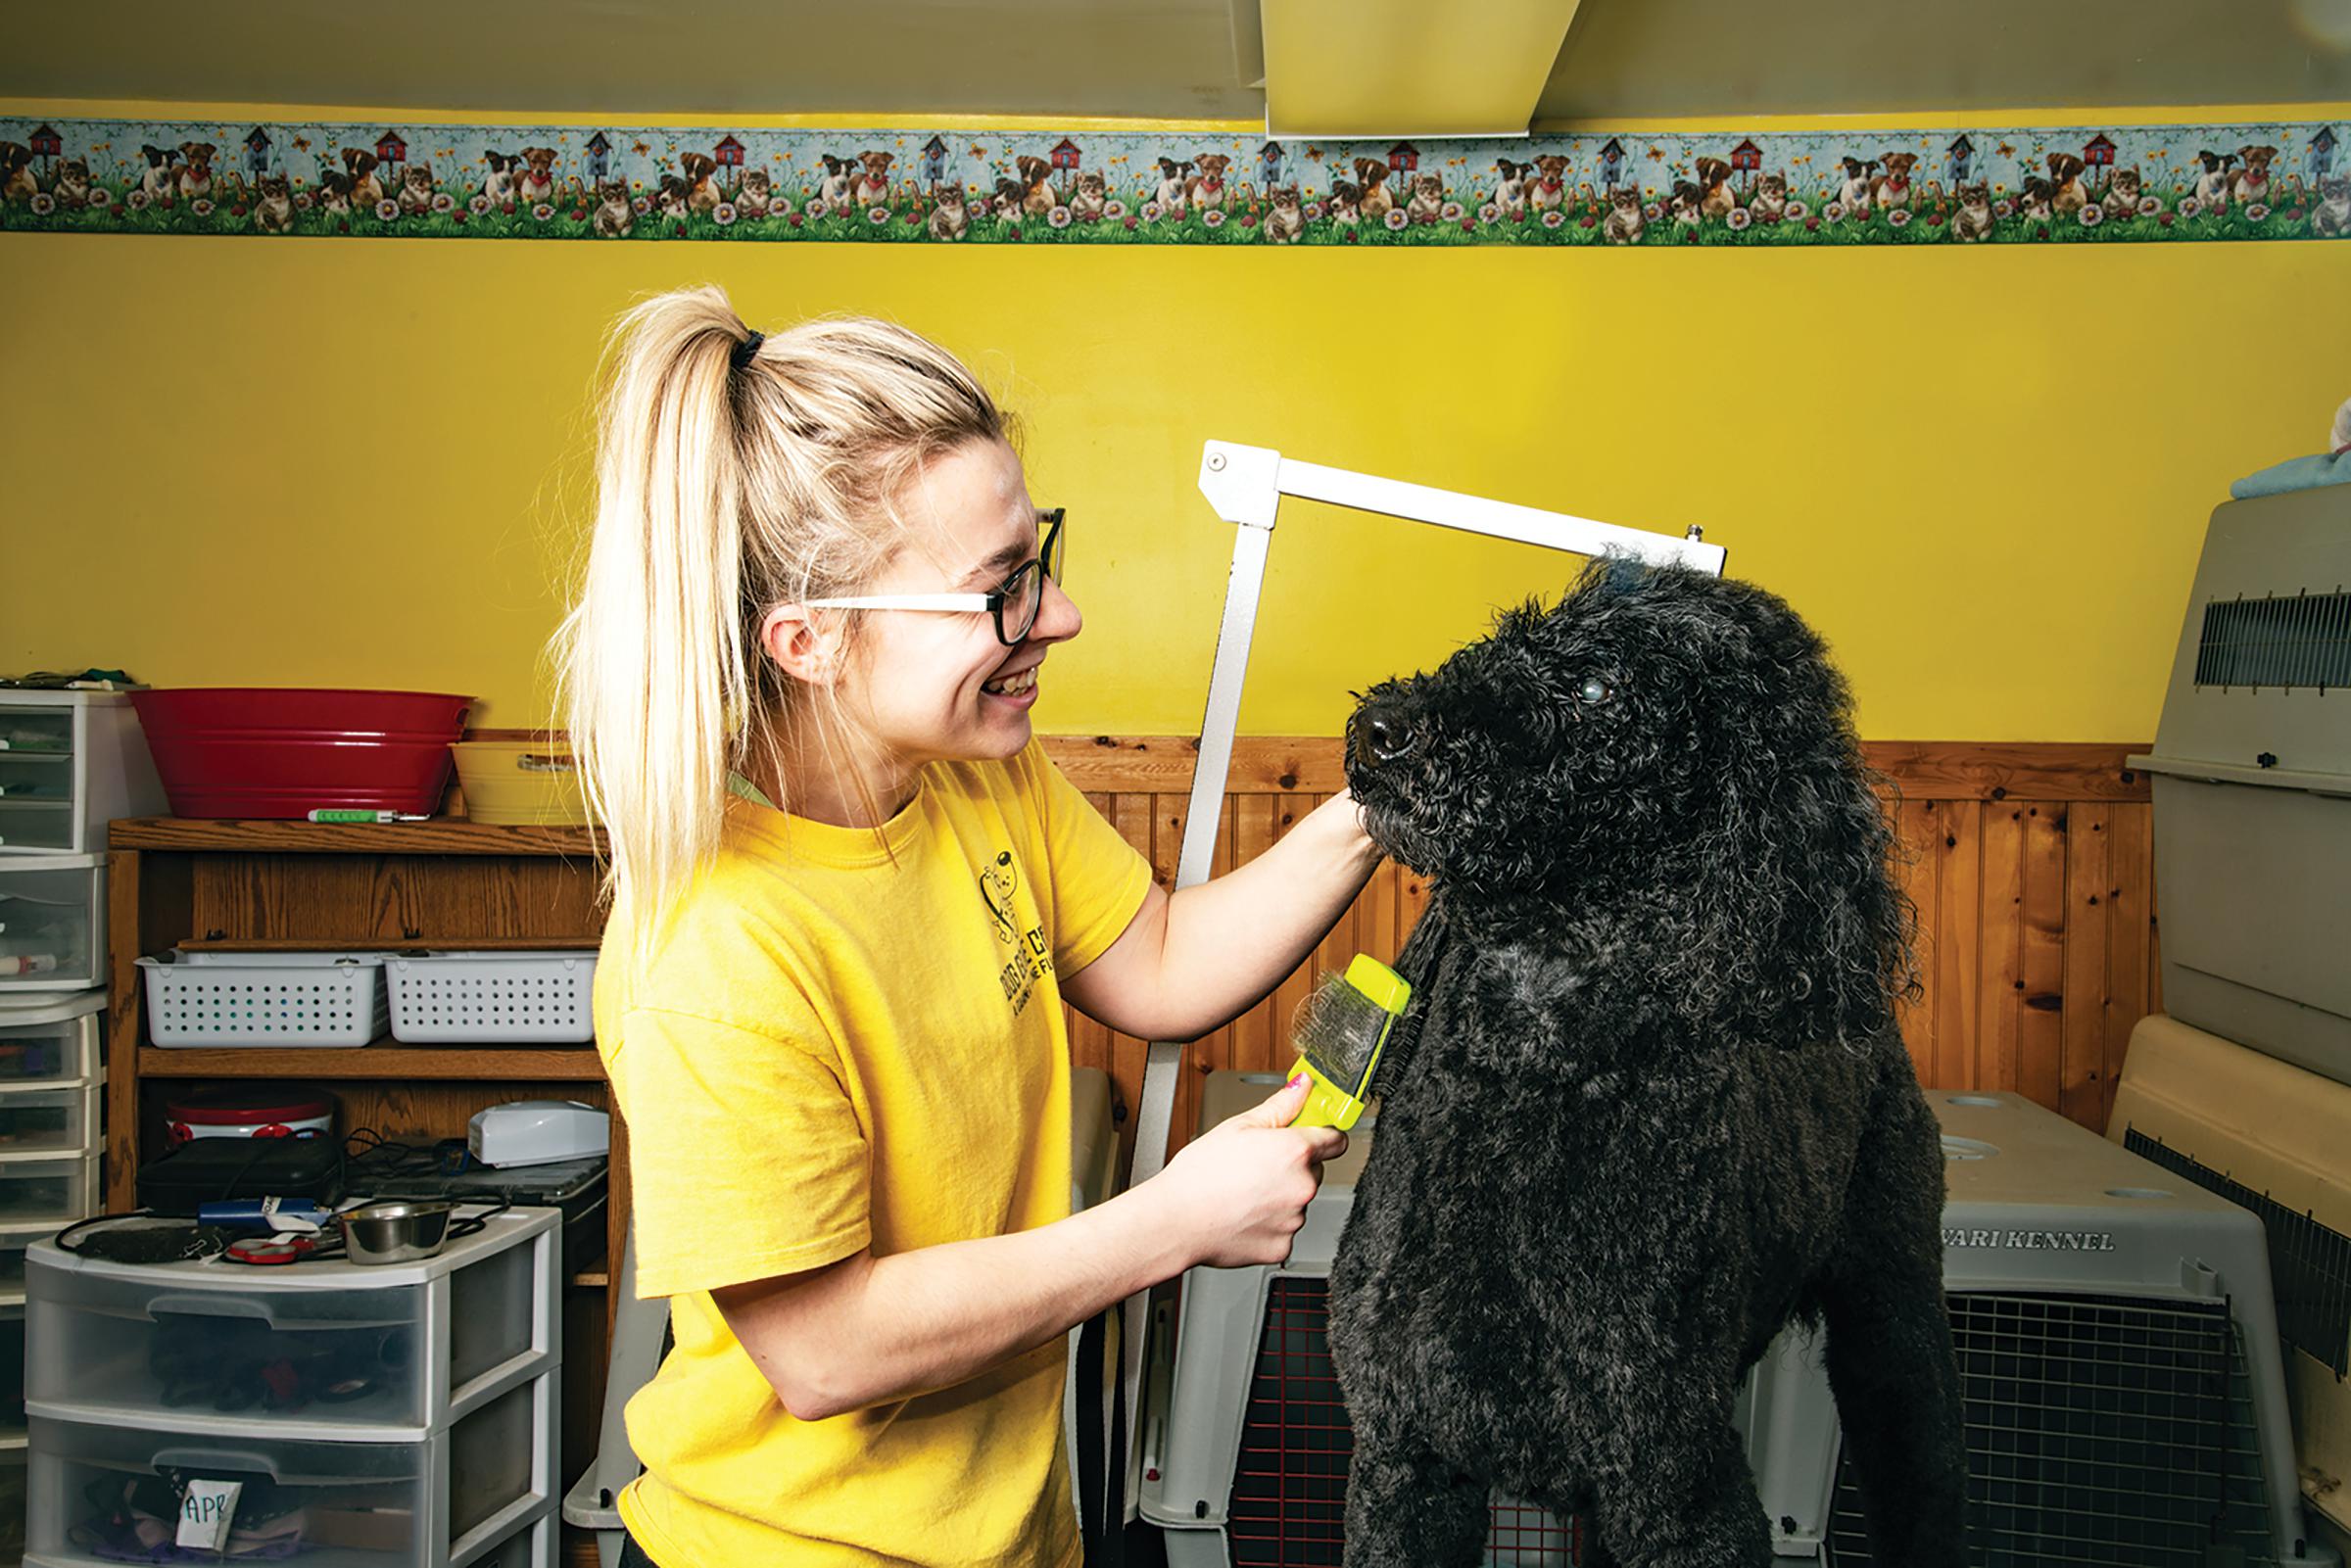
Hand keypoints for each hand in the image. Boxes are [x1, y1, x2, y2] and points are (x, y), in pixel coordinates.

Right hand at [1149, 1076, 1346, 1269]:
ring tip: (1243, 1193)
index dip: (1322, 1135)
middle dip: (1292, 1167)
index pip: (1336, 1140)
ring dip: (1279, 1197)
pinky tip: (1242, 1214)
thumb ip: (1281, 1105)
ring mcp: (1294, 1220)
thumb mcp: (1240, 1125)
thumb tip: (1303, 1086)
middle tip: (1258, 1166)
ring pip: (1297, 1202)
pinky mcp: (1282, 1246)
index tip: (1311, 1136)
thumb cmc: (1199, 1173)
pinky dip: (1268, 1224)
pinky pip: (1283, 1230)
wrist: (1176, 1220)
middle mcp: (1303, 1187)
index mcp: (1295, 1151)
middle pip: (1314, 1171)